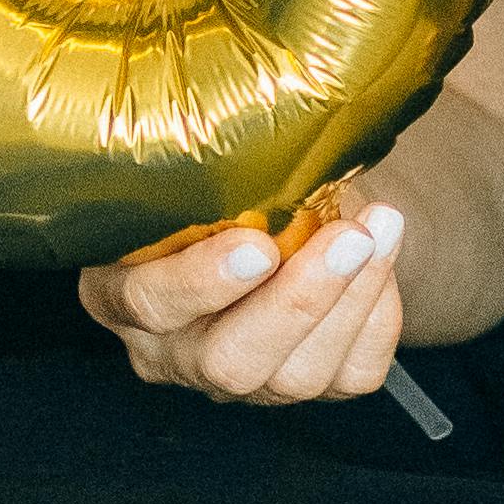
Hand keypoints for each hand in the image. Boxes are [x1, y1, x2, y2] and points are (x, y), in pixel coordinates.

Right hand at [79, 189, 409, 407]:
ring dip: (351, 299)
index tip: (258, 244)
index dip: (201, 283)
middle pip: (228, 361)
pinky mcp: (305, 390)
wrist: (284, 213)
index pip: (148, 304)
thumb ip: (203, 164)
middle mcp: (173, 352)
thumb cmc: (221, 180)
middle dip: (296, 301)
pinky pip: (350, 376)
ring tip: (381, 228)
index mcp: (120, 294)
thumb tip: (240, 112)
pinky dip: (377, 318)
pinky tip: (383, 261)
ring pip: (296, 377)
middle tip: (347, 238)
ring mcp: (240, 381)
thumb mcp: (193, 169)